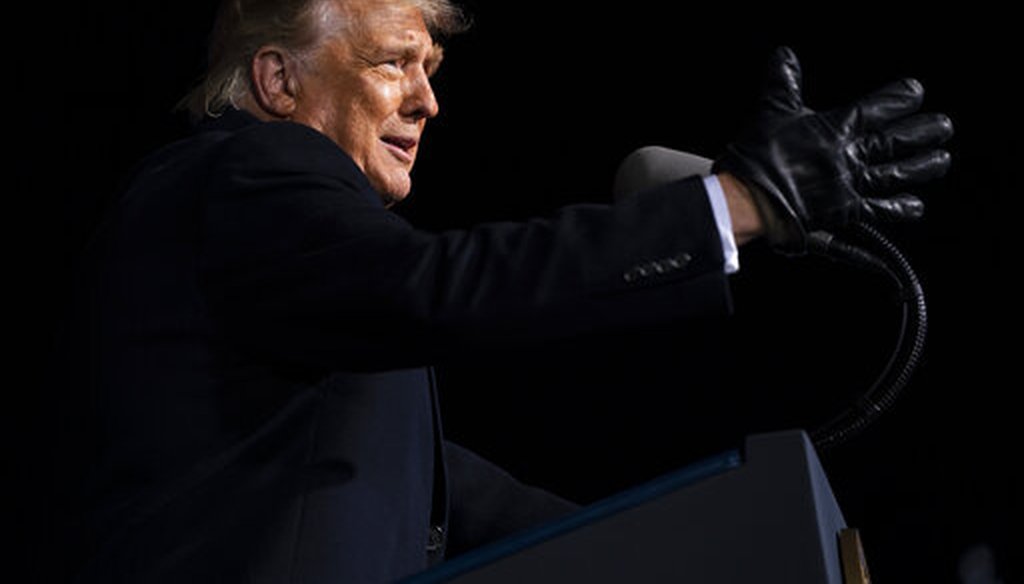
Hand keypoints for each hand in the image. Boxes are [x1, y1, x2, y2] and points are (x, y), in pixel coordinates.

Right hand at [712, 46, 953, 251]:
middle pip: (896, 140)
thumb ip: (784, 82)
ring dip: (922, 167)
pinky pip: (879, 210)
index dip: (900, 99)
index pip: (877, 108)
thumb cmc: (757, 156)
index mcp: (835, 128)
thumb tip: (785, 56)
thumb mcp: (771, 111)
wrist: (747, 198)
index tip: (915, 93)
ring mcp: (849, 185)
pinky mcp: (843, 212)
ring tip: (941, 160)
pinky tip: (915, 206)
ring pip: (896, 173)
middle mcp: (848, 156)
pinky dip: (899, 209)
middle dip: (923, 132)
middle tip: (943, 127)